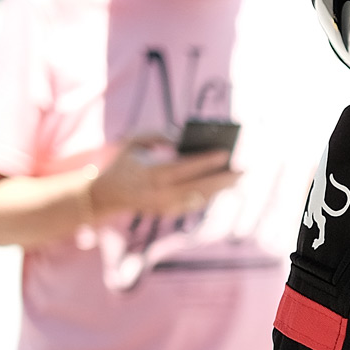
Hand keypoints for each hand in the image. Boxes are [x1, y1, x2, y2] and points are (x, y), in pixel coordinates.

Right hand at [89, 134, 240, 221]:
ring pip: (199, 199)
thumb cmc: (124, 162)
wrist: (106, 195)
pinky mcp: (168, 213)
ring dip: (220, 189)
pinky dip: (209, 195)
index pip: (184, 168)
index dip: (206, 161)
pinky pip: (194, 204)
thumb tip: (181, 138)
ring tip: (238, 178)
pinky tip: (223, 186)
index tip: (225, 153)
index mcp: (150, 174)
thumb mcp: (133, 142)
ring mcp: (164, 207)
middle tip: (243, 170)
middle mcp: (159, 194)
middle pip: (198, 187)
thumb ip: (157, 135)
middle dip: (222, 179)